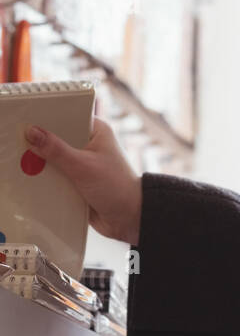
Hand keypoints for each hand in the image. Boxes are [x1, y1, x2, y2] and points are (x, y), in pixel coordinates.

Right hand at [23, 117, 142, 244]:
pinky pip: (55, 177)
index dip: (46, 118)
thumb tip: (32, 132)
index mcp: (95, 131)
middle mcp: (87, 144)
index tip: (23, 118)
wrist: (129, 219)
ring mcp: (80, 164)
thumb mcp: (83, 166)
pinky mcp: (75, 181)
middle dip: (38, 143)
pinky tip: (25, 180)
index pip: (66, 116)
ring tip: (14, 161)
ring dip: (39, 164)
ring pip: (53, 159)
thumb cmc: (117, 187)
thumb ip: (56, 150)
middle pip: (56, 139)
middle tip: (13, 142)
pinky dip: (44, 179)